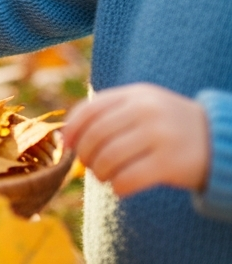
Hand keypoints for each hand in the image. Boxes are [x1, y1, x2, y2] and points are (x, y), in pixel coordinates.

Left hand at [65, 83, 210, 196]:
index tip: (68, 145)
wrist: (219, 141)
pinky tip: (120, 187)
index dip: (72, 130)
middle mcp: (146, 111)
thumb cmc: (167, 126)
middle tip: (90, 166)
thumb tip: (66, 136)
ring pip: (108, 159)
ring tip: (105, 177)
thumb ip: (108, 113)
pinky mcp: (170, 163)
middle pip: (95, 137)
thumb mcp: (142, 106)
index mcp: (135, 94)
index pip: (89, 110)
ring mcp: (159, 136)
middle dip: (86, 156)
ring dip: (99, 173)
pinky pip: (127, 179)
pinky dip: (117, 187)